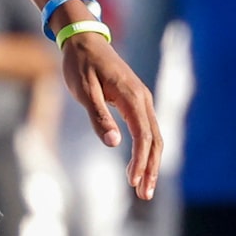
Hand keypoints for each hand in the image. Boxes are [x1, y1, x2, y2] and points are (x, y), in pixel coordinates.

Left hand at [62, 32, 162, 200]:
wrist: (84, 41)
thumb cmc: (80, 65)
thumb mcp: (84, 91)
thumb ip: (99, 117)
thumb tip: (115, 144)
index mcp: (132, 97)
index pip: (144, 136)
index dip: (142, 161)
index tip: (136, 183)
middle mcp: (143, 99)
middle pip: (155, 140)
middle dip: (151, 168)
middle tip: (144, 195)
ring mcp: (142, 100)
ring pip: (154, 136)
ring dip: (150, 162)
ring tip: (143, 187)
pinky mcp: (136, 102)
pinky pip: (147, 129)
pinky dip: (145, 150)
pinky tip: (138, 166)